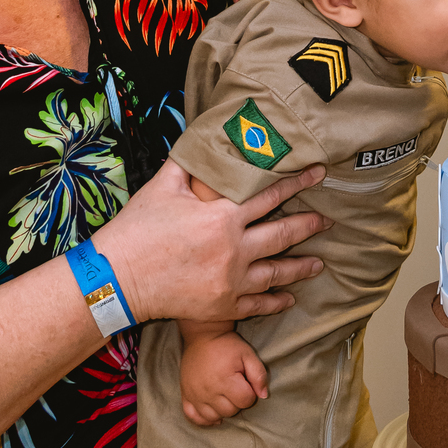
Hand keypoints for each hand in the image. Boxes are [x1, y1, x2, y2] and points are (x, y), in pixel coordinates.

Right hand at [99, 159, 327, 325]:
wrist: (118, 278)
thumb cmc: (137, 229)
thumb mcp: (162, 187)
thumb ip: (186, 164)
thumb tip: (200, 141)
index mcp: (222, 216)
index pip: (270, 196)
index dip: (297, 183)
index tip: (318, 174)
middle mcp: (234, 249)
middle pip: (283, 234)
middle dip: (310, 225)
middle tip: (329, 220)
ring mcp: (231, 280)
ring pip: (277, 272)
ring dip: (301, 267)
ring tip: (319, 263)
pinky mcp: (222, 306)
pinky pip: (258, 304)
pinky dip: (277, 301)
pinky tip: (290, 298)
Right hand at [180, 331, 267, 426]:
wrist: (203, 335)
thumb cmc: (227, 345)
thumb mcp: (248, 354)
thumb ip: (259, 375)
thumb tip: (263, 396)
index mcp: (225, 380)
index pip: (245, 401)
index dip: (249, 393)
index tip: (245, 381)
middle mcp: (208, 390)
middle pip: (230, 411)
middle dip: (236, 401)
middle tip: (234, 386)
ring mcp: (195, 394)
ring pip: (213, 417)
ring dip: (222, 409)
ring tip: (223, 395)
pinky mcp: (186, 395)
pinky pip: (193, 417)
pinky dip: (203, 419)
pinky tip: (212, 411)